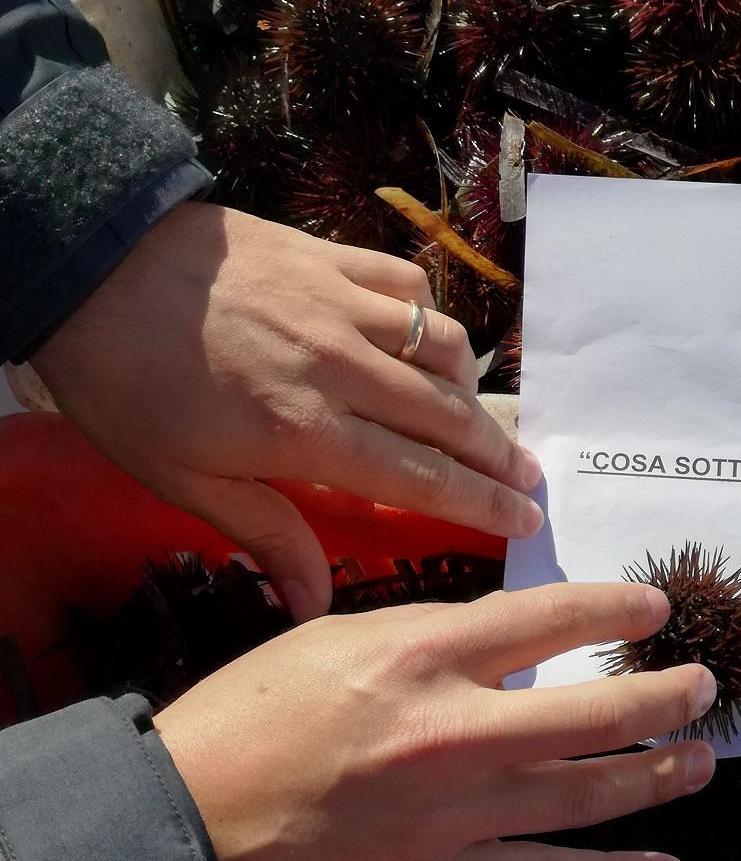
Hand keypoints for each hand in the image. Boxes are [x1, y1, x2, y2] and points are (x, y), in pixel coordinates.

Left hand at [29, 201, 541, 619]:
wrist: (90, 267)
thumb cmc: (126, 384)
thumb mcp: (182, 478)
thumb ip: (265, 534)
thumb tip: (314, 603)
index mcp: (307, 433)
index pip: (422, 478)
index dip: (482, 505)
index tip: (525, 523)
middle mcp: (341, 369)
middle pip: (450, 419)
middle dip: (499, 456)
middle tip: (530, 481)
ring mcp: (340, 305)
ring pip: (443, 347)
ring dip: (470, 388)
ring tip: (475, 417)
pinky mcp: (328, 257)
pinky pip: (406, 285)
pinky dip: (427, 316)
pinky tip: (421, 338)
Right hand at [154, 582, 716, 860]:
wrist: (185, 829)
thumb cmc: (242, 723)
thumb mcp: (327, 642)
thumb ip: (421, 638)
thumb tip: (496, 644)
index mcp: (420, 657)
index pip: (546, 620)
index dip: (613, 614)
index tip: (656, 613)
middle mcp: (453, 731)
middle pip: (593, 713)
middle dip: (664, 698)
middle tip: (703, 687)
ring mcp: (455, 813)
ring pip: (588, 794)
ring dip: (657, 777)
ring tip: (701, 760)